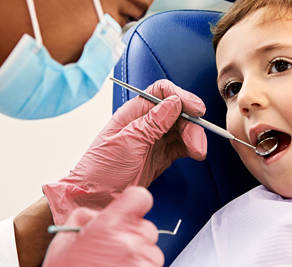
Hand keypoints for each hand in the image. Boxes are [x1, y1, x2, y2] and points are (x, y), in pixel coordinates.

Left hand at [43, 79, 207, 222]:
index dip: (181, 97)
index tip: (196, 109)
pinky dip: (191, 148)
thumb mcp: (127, 143)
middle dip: (191, 123)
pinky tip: (195, 153)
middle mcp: (144, 123)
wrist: (93, 198)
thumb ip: (152, 123)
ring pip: (181, 129)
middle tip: (197, 141)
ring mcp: (153, 140)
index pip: (161, 92)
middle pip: (176, 112)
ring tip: (198, 152)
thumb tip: (174, 103)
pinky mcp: (160, 156)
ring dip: (194, 137)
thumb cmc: (100, 170)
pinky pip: (181, 146)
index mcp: (133, 113)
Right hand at [44, 187, 163, 266]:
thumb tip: (102, 213)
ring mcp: (141, 261)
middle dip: (133, 235)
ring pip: (152, 249)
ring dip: (138, 255)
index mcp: (109, 225)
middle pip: (147, 227)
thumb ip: (88, 217)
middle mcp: (129, 242)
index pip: (140, 198)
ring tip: (115, 264)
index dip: (134, 204)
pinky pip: (151, 265)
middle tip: (114, 248)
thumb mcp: (66, 237)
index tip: (127, 212)